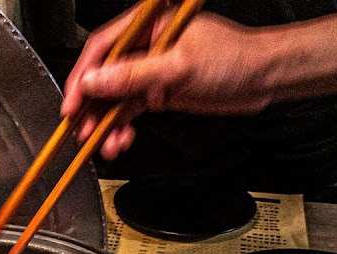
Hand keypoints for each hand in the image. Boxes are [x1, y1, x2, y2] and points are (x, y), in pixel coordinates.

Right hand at [62, 8, 271, 157]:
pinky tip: (121, 141)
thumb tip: (95, 81)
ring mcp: (152, 72)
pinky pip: (132, 112)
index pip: (102, 48)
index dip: (83, 76)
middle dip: (92, 107)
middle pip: (104, 77)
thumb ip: (134, 75)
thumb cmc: (233, 59)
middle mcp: (146, 48)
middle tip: (82, 131)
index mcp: (148, 26)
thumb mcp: (179, 66)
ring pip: (117, 99)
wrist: (263, 79)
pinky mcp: (159, 93)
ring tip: (104, 144)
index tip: (73, 103)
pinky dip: (123, 128)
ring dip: (107, 123)